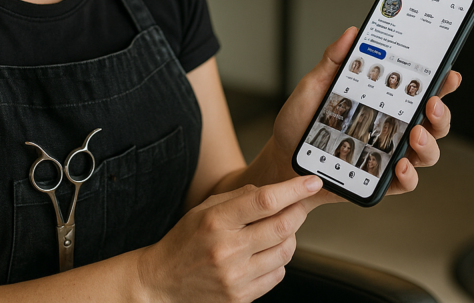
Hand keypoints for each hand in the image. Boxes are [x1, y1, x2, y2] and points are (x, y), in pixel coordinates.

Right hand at [138, 175, 322, 302]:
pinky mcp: (241, 297)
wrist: (162, 284)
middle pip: (282, 226)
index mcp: (216, 222)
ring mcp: (236, 277)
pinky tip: (264, 253)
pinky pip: (277, 274)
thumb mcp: (203, 210)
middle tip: (300, 204)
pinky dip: (279, 260)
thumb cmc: (184, 243)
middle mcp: (227, 250)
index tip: (311, 181)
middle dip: (299, 211)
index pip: (264, 201)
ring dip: (289, 237)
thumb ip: (238, 197)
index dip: (294, 189)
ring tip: (276, 231)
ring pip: (285, 251)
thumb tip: (272, 192)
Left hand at [269, 27, 461, 204]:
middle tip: (432, 104)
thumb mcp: (314, 86)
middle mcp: (392, 127)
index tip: (449, 73)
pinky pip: (406, 183)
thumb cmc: (300, 123)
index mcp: (383, 101)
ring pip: (427, 152)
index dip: (441, 82)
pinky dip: (409, 176)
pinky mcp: (379, 180)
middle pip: (434, 121)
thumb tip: (352, 33)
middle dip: (442, 113)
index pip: (419, 90)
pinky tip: (400, 166)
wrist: (282, 158)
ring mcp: (388, 154)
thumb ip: (333, 60)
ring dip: (429, 143)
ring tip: (416, 134)